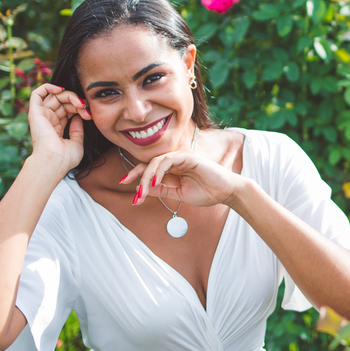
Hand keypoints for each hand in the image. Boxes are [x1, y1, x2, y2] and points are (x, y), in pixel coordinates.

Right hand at [27, 83, 85, 170]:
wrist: (54, 161)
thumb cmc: (65, 158)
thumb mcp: (77, 143)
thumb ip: (77, 129)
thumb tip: (78, 116)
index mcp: (56, 128)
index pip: (68, 110)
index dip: (79, 108)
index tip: (90, 114)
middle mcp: (48, 121)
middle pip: (63, 102)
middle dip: (77, 102)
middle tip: (86, 108)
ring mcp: (41, 116)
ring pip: (55, 96)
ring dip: (70, 96)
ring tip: (80, 103)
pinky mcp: (35, 112)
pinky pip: (37, 93)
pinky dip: (48, 87)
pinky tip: (60, 89)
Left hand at [119, 145, 241, 208]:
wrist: (226, 193)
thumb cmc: (206, 193)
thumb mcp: (179, 194)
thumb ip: (161, 190)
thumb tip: (141, 189)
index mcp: (173, 167)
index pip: (150, 168)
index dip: (136, 175)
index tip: (123, 185)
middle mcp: (176, 159)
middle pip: (149, 163)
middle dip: (136, 175)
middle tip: (128, 187)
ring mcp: (181, 156)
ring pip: (156, 162)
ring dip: (146, 177)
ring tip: (141, 191)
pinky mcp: (187, 156)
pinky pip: (167, 161)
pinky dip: (158, 171)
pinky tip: (153, 182)